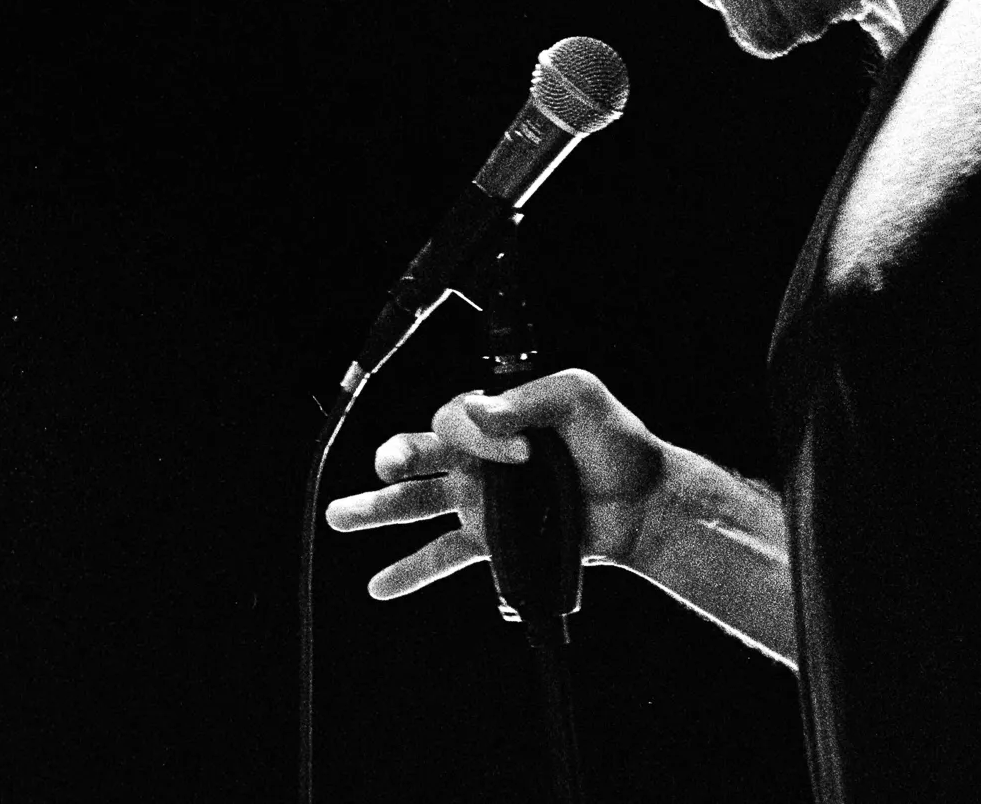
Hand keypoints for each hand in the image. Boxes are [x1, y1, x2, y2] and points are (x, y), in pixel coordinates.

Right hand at [324, 368, 669, 598]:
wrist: (643, 503)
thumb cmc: (616, 443)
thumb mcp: (579, 396)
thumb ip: (532, 397)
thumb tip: (487, 414)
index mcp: (495, 417)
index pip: (457, 418)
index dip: (478, 433)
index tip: (524, 452)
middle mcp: (478, 457)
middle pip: (418, 452)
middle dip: (395, 457)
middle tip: (387, 466)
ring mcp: (480, 500)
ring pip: (415, 503)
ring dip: (375, 510)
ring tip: (337, 517)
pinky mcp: (493, 540)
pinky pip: (442, 556)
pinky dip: (409, 571)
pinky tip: (378, 585)